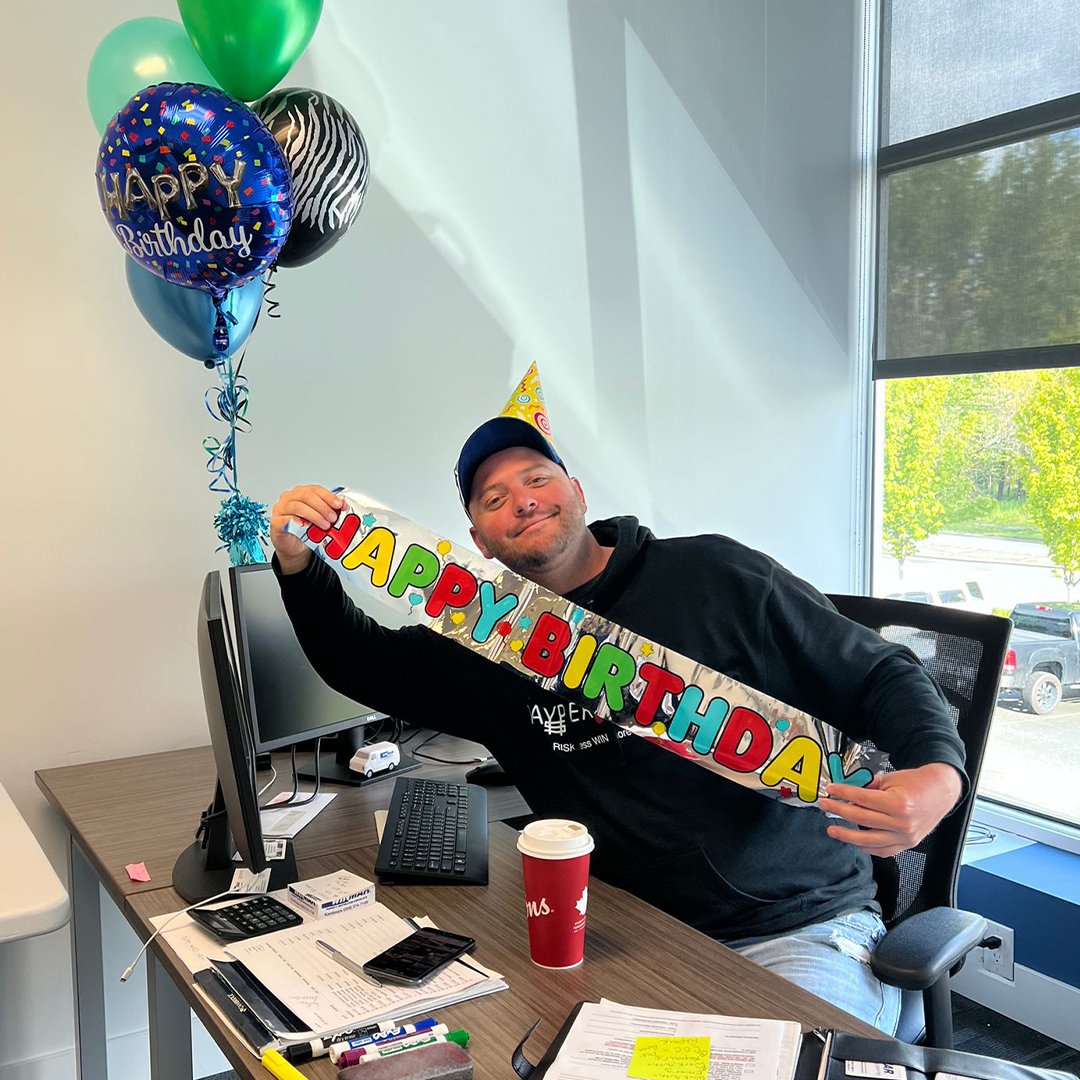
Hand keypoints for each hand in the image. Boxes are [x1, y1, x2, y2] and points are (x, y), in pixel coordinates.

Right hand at [269, 485, 343, 573]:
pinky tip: (308, 528)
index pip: (315, 489)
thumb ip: (329, 510)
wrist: (293, 546)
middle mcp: (289, 497)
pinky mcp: (276, 522)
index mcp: (300, 492)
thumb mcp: (320, 518)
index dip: (329, 496)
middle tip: (333, 517)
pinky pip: (287, 519)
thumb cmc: (305, 529)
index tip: (339, 504)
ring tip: (325, 525)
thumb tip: (343, 505)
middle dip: (323, 506)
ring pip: (298, 507)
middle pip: (307, 496)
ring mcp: (280, 508)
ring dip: (315, 516)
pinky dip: (299, 523)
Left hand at [818, 763, 962, 856]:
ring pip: (869, 841)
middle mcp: (902, 823)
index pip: (863, 800)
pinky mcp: (907, 844)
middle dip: (839, 811)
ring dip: (847, 835)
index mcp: (899, 804)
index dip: (843, 794)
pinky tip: (854, 841)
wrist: (942, 792)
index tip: (830, 790)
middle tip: (824, 805)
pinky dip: (867, 847)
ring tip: (832, 829)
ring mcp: (905, 837)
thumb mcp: (891, 779)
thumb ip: (869, 788)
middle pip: (862, 819)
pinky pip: (882, 851)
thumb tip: (847, 793)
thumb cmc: (917, 783)